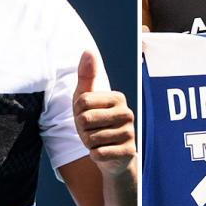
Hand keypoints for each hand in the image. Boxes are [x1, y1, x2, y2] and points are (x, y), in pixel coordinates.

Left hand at [72, 51, 135, 174]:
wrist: (111, 156)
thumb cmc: (95, 123)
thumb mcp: (86, 99)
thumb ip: (86, 75)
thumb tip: (88, 50)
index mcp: (118, 97)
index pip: (82, 101)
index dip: (76, 111)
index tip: (86, 115)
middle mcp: (127, 113)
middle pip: (85, 119)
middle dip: (81, 129)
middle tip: (91, 131)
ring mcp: (129, 133)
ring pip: (90, 138)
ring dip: (88, 143)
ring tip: (98, 141)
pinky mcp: (128, 152)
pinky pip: (98, 153)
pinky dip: (94, 155)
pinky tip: (103, 152)